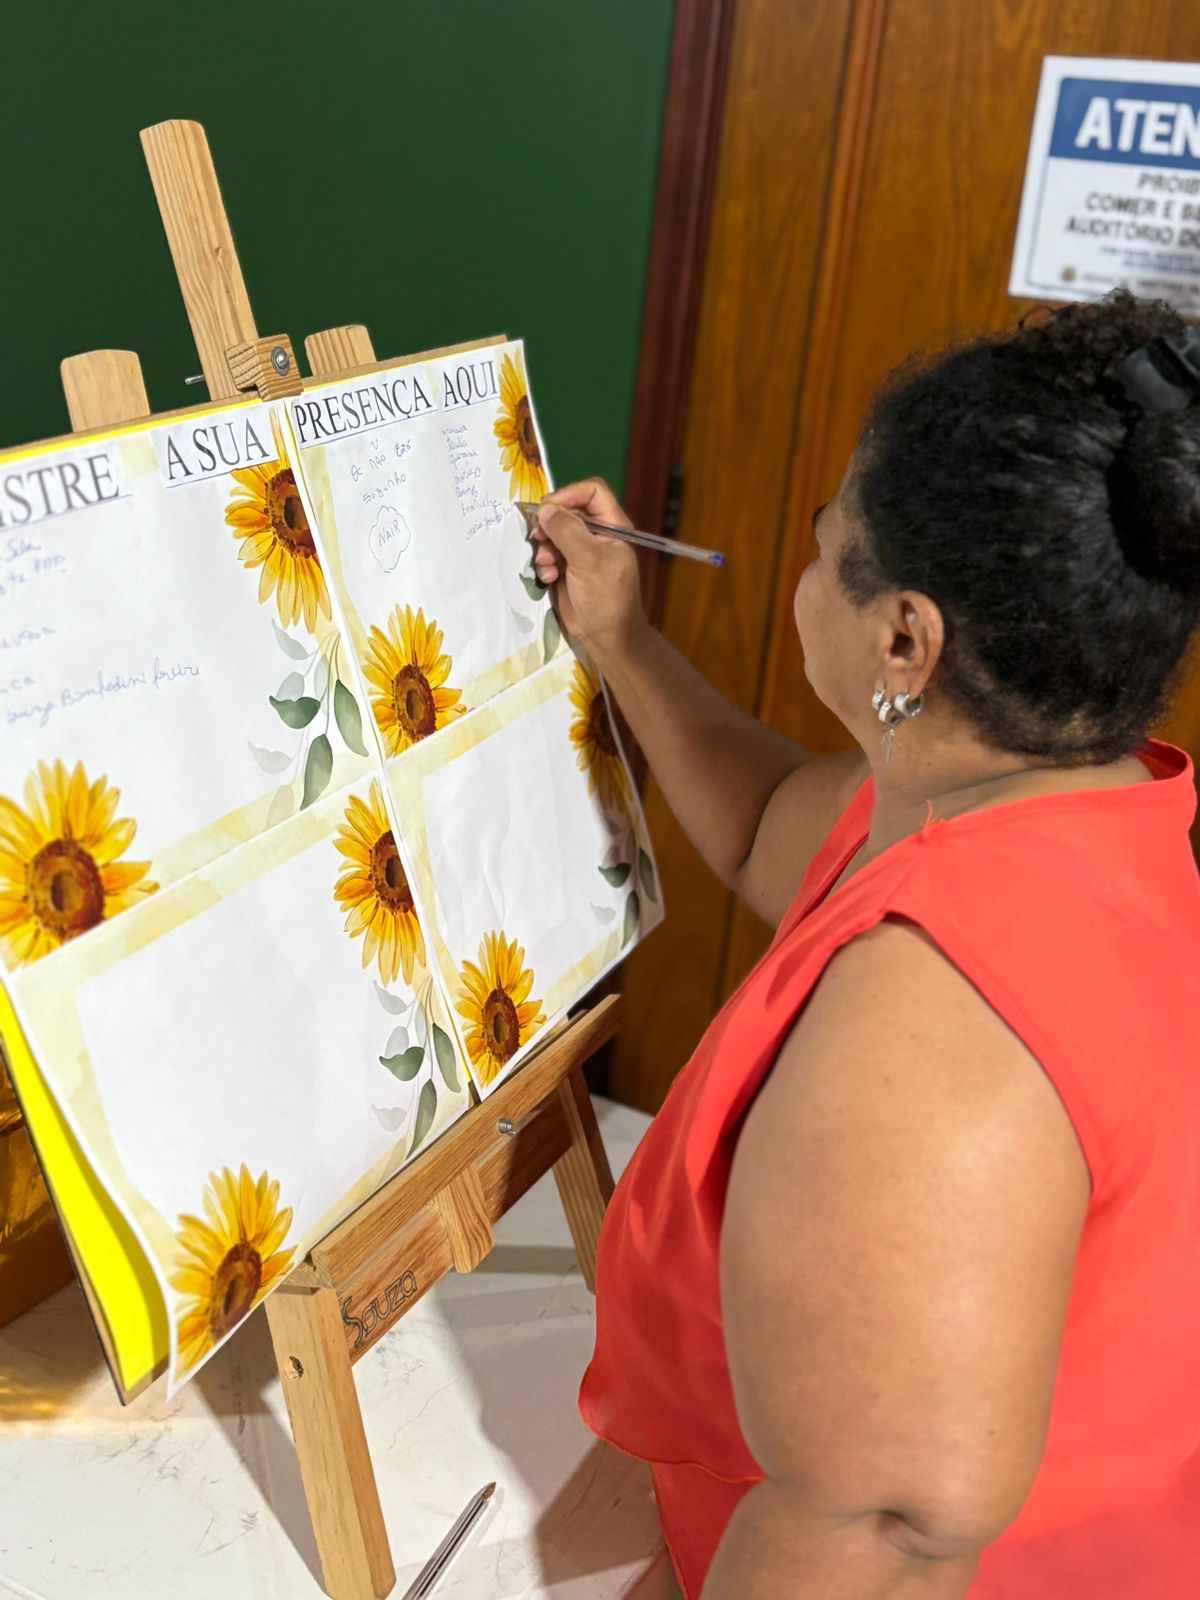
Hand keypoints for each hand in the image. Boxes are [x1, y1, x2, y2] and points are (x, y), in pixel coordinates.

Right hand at [530, 478, 646, 655]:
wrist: (606, 636)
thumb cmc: (607, 597)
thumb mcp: (589, 561)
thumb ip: (568, 531)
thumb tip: (545, 509)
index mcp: (612, 525)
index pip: (591, 491)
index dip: (569, 494)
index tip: (549, 508)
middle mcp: (596, 534)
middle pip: (567, 510)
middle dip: (551, 524)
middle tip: (539, 536)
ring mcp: (579, 551)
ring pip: (553, 532)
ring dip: (545, 547)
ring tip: (547, 564)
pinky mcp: (566, 568)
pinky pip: (548, 554)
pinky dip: (545, 564)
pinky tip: (548, 578)